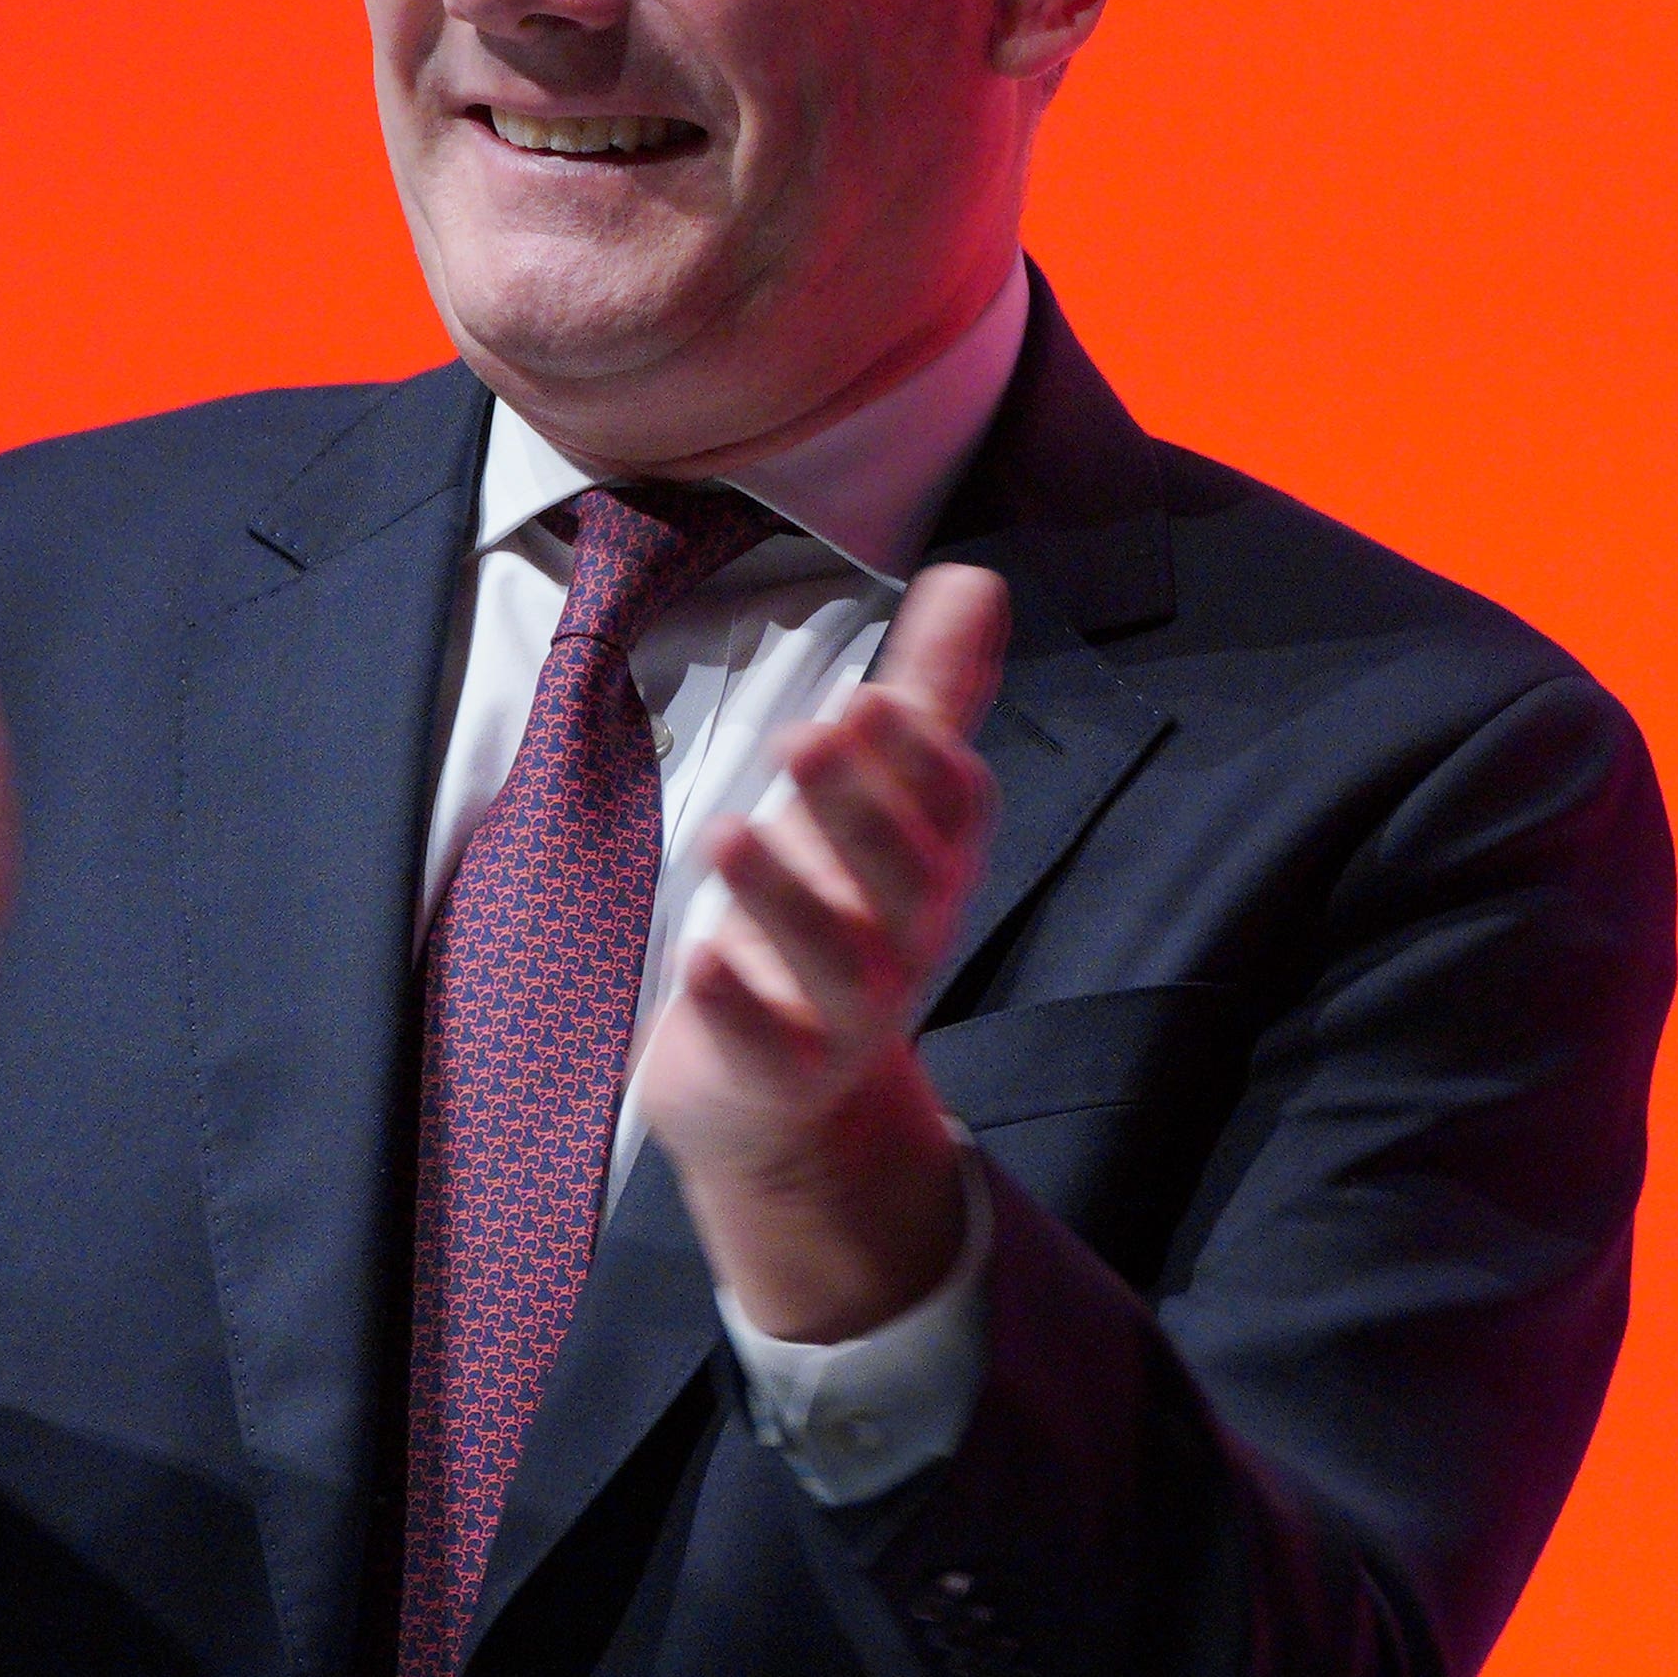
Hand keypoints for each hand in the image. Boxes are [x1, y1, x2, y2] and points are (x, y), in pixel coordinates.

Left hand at [634, 562, 1009, 1342]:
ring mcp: (846, 1015)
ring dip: (783, 895)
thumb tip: (978, 578)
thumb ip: (930, 697)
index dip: (924, 766)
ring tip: (725, 833)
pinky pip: (767, 1046)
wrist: (784, 1098)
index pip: (954, 813)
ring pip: (833, 958)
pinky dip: (735, 1008)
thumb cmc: (832, 916)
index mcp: (932, 866)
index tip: (882, 704)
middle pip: (900, 876)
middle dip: (859, 810)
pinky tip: (699, 962)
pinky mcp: (781, 1075)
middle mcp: (903, 938)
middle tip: (807, 737)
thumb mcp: (884, 808)